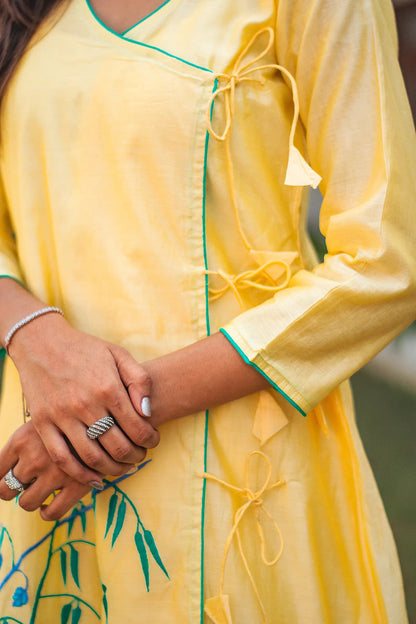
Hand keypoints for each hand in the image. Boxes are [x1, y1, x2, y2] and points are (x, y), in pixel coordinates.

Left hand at [0, 421, 92, 520]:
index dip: (0, 477)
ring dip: (31, 499)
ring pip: (26, 503)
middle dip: (14, 488)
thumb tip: (5, 471)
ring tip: (41, 490)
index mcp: (21, 439)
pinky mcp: (76, 485)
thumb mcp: (42, 417)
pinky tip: (50, 503)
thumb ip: (24, 439)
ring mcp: (55, 473)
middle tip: (27, 482)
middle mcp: (34, 457)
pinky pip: (52, 512)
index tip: (10, 475)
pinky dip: (47, 512)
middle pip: (6, 489)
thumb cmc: (71, 413)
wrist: (108, 414)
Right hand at [8, 312, 159, 483]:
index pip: (138, 428)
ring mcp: (62, 416)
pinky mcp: (43, 423)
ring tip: (122, 467)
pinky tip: (94, 478)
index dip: (151, 440)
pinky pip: (62, 458)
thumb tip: (147, 412)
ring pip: (92, 457)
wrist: (42, 342)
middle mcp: (86, 404)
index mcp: (108, 387)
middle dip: (135, 457)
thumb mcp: (119, 354)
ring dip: (112, 470)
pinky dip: (80, 474)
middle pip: (118, 448)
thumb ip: (139, 380)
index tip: (153, 440)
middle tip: (140, 455)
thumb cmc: (85, 349)